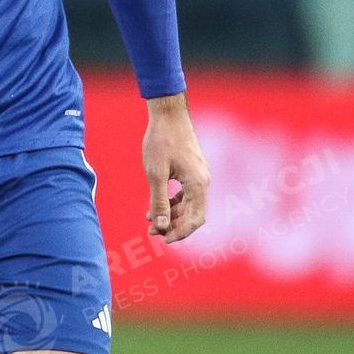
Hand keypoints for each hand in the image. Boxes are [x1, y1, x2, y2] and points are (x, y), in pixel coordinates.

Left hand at [143, 92, 208, 243]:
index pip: (196, 219)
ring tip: (150, 221)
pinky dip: (173, 202)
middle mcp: (203, 181)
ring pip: (188, 204)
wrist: (168, 114)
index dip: (182, 232)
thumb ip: (159, 201)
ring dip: (171, 215)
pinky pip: (186, 193)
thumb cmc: (161, 141)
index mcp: (198, 184)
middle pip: (193, 214)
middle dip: (173, 225)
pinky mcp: (192, 170)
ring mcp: (199, 175)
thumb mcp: (155, 173)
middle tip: (151, 231)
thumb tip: (161, 225)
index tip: (164, 239)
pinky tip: (155, 206)